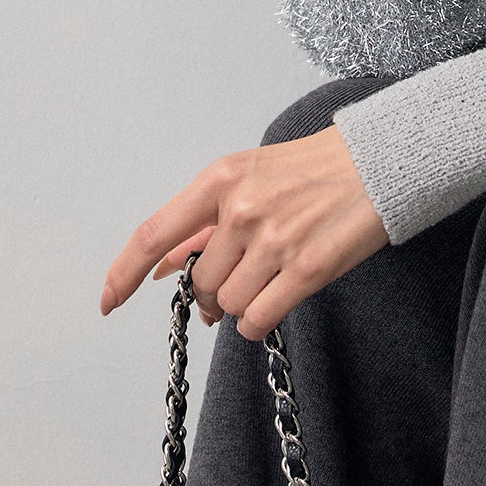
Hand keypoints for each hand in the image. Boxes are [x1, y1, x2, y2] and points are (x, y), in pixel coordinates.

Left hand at [98, 124, 389, 340]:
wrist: (377, 162)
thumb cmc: (312, 167)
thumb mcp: (249, 176)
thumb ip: (204, 221)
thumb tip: (161, 265)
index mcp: (221, 179)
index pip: (155, 233)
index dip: (124, 272)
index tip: (108, 300)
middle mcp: (241, 209)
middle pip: (200, 282)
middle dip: (210, 292)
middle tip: (237, 278)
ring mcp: (275, 240)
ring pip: (228, 304)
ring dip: (240, 304)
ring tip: (268, 278)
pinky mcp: (307, 269)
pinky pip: (258, 320)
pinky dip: (258, 323)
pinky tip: (275, 302)